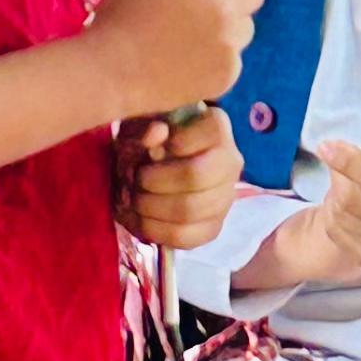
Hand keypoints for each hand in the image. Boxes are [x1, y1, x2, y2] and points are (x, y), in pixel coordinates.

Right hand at [85, 0, 265, 126]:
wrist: (110, 76)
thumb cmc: (117, 21)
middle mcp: (226, 8)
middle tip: (208, 1)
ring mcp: (230, 45)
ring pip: (246, 26)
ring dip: (230, 25)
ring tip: (196, 36)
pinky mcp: (229, 74)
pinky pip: (234, 57)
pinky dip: (219, 57)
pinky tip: (190, 61)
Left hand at [113, 108, 240, 255]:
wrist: (150, 165)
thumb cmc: (145, 137)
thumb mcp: (138, 122)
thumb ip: (145, 125)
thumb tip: (157, 133)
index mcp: (217, 127)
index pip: (212, 131)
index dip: (176, 142)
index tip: (150, 147)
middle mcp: (230, 162)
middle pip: (196, 176)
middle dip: (153, 180)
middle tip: (131, 179)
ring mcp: (225, 197)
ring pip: (189, 211)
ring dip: (148, 207)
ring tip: (130, 199)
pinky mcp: (213, 227)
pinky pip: (186, 238)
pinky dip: (154, 230)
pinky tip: (137, 218)